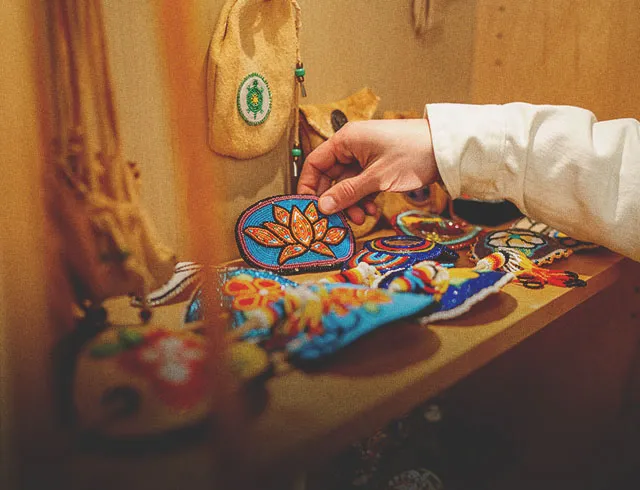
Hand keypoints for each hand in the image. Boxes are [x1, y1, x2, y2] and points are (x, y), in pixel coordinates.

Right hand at [297, 118, 438, 223]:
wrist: (445, 150)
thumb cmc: (413, 154)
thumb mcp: (377, 177)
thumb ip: (348, 193)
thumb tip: (322, 207)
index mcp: (346, 140)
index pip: (314, 163)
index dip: (308, 186)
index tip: (309, 208)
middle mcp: (352, 147)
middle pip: (330, 177)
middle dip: (335, 200)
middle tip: (336, 220)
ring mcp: (365, 157)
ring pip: (346, 184)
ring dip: (351, 203)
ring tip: (361, 218)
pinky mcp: (377, 167)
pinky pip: (361, 185)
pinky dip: (364, 199)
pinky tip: (372, 210)